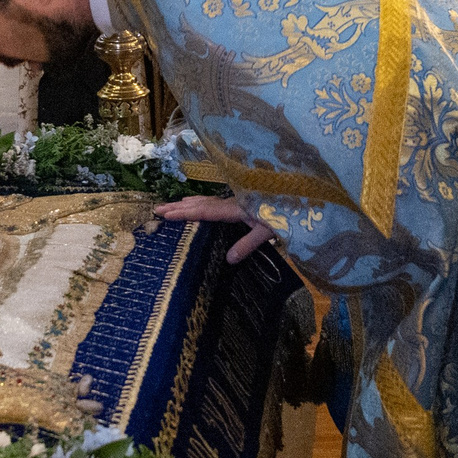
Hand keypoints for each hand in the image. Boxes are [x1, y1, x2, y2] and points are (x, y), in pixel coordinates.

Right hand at [153, 194, 278, 262]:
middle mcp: (231, 202)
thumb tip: (228, 260)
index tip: (166, 215)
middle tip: (157, 209)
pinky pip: (214, 201)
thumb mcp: (267, 232)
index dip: (185, 213)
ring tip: (171, 205)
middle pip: (200, 203)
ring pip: (206, 200)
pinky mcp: (240, 201)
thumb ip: (247, 245)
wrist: (299, 197)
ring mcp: (235, 200)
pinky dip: (200, 202)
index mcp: (235, 208)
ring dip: (187, 203)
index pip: (205, 211)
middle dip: (178, 206)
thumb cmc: (284, 213)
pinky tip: (198, 204)